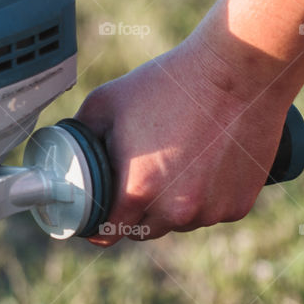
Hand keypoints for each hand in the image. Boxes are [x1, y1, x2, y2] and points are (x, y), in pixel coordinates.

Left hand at [76, 24, 293, 244]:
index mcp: (138, 191)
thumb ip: (81, 136)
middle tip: (142, 175)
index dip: (97, 224)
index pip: (107, 232)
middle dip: (137, 210)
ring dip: (174, 204)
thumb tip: (65, 155)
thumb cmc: (171, 83)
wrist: (238, 71)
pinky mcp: (238, 205)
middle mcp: (175, 210)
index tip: (99, 213)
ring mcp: (210, 211)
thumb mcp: (107, 102)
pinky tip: (207, 162)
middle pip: (145, 229)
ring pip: (181, 221)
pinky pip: (212, 211)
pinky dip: (207, 197)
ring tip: (179, 161)